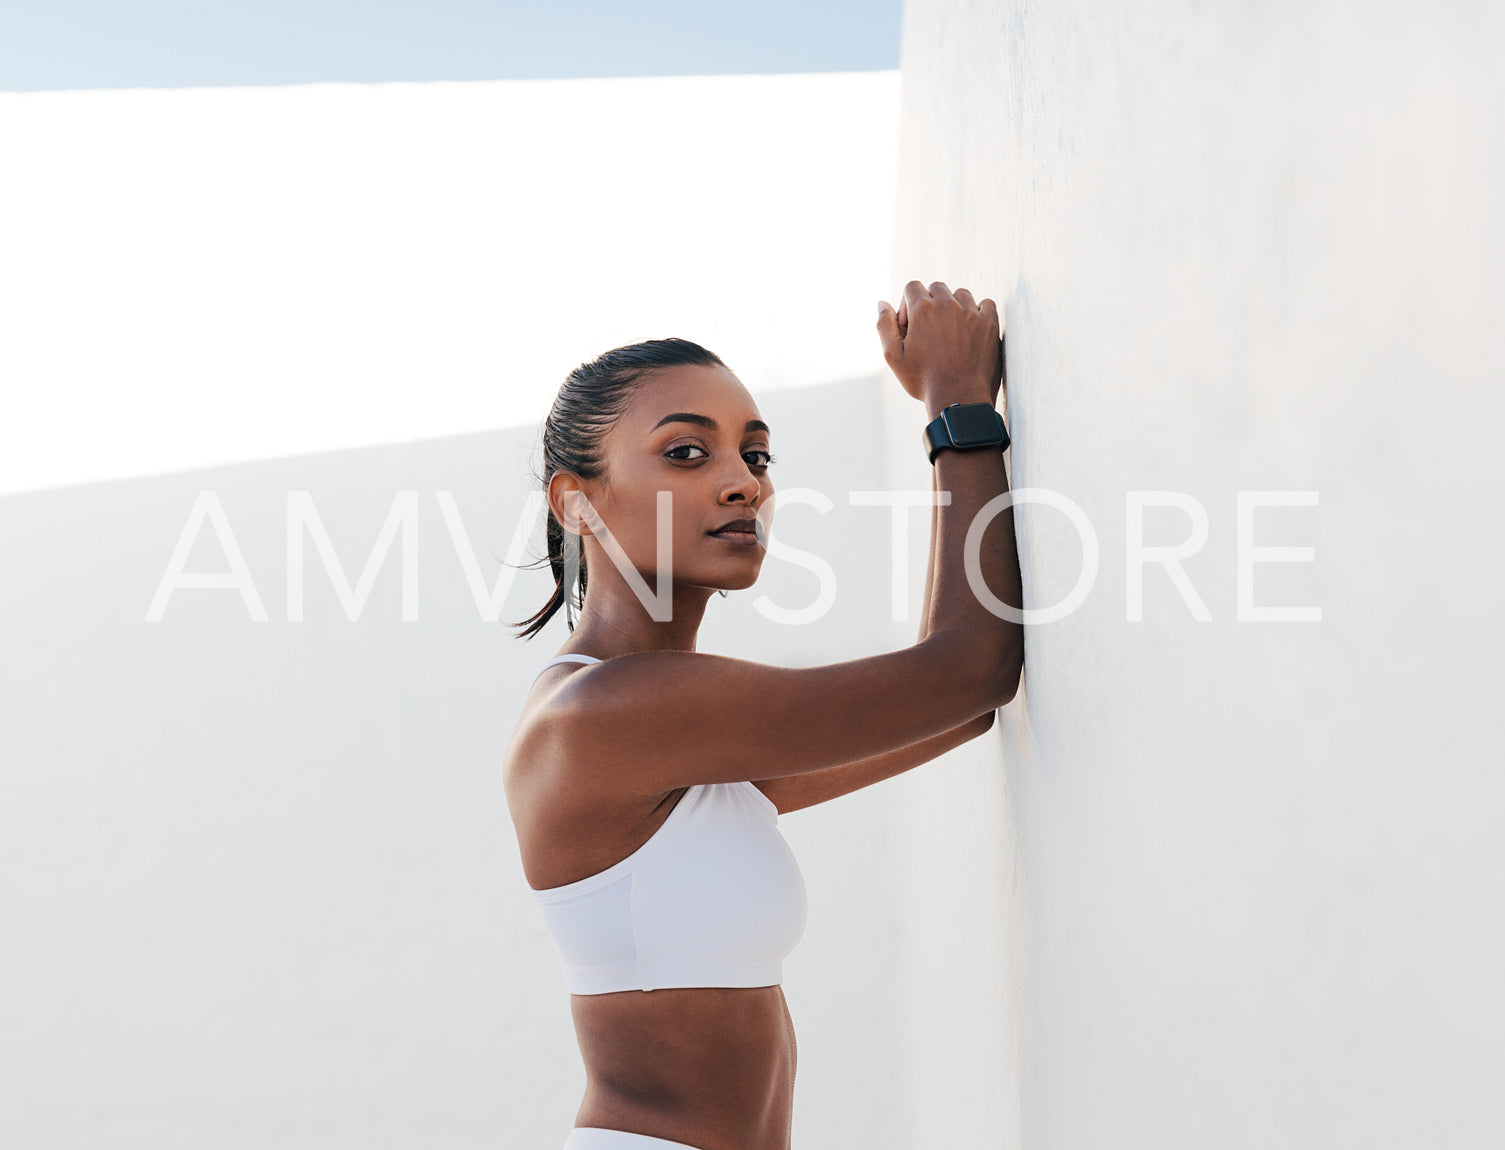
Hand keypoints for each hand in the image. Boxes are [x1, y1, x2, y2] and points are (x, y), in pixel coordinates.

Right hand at [876, 280, 1003, 410]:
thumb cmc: (923, 381)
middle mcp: (948, 304)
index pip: (912, 286)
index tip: (910, 326)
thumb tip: (881, 303)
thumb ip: (885, 326)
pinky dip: (979, 312)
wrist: (960, 400)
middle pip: (936, 288)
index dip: (907, 305)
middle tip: (930, 331)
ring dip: (955, 306)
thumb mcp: (894, 357)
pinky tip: (972, 330)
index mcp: (922, 309)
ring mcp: (972, 313)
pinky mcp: (990, 323)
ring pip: (961, 294)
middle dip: (930, 303)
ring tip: (952, 332)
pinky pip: (986, 304)